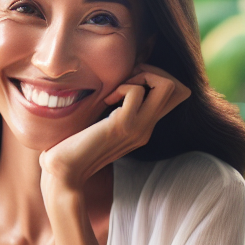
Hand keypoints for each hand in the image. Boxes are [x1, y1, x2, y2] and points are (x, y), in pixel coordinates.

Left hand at [39, 64, 190, 200]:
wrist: (64, 171)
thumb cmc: (75, 147)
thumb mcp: (104, 125)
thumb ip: (117, 111)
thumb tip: (117, 86)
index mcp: (144, 127)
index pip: (177, 96)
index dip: (160, 78)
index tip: (131, 82)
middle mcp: (147, 128)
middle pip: (179, 88)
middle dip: (153, 72)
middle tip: (126, 80)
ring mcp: (138, 128)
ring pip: (167, 86)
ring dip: (142, 76)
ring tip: (118, 90)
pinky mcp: (122, 125)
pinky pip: (136, 92)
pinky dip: (122, 87)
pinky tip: (105, 102)